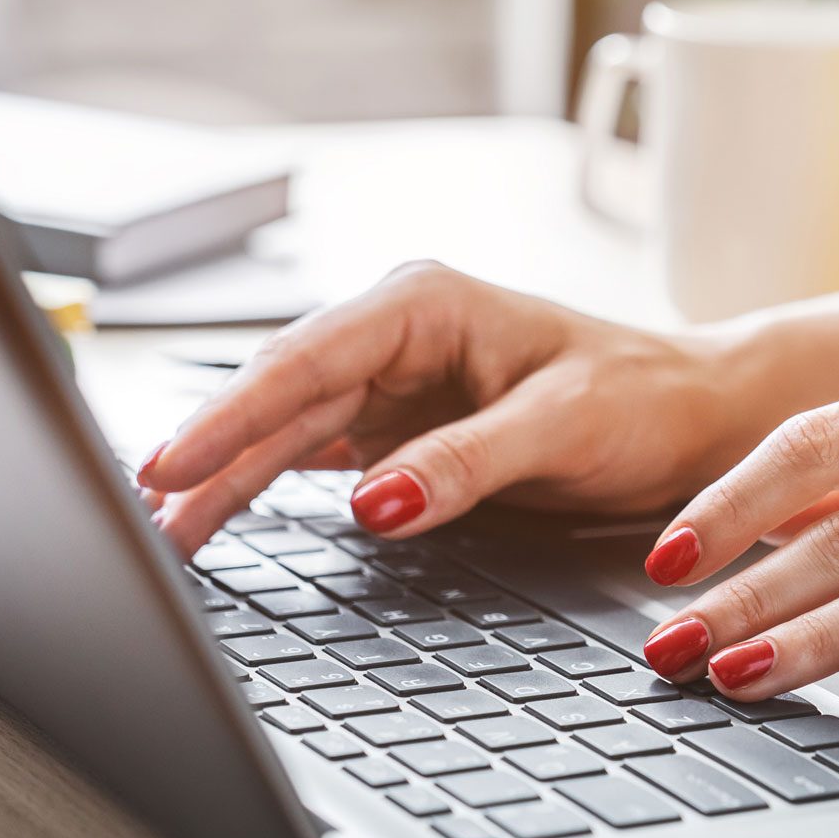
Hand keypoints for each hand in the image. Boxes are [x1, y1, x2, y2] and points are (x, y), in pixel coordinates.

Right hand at [137, 262, 746, 556]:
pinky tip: (217, 517)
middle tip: (145, 515)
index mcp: (424, 305)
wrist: (694, 418)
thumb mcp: (561, 426)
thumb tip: (375, 502)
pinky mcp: (399, 432)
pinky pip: (313, 459)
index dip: (232, 414)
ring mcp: (392, 386)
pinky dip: (265, 489)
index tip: (172, 462)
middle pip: (278, 398)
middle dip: (208, 453)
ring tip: (165, 532)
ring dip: (225, 479)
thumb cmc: (643, 398)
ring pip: (284, 433)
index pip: (306, 360)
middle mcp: (396, 338)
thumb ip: (466, 462)